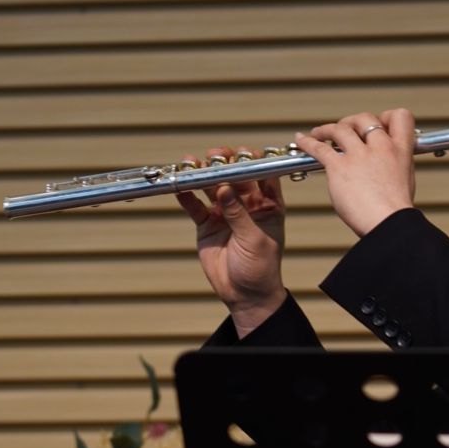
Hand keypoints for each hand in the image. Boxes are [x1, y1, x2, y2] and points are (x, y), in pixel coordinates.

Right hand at [176, 147, 286, 335]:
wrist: (244, 295)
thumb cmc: (261, 268)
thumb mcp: (254, 239)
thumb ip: (238, 213)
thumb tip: (223, 186)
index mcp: (268, 205)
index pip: (262, 175)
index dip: (253, 161)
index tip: (242, 152)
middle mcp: (247, 204)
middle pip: (234, 176)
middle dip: (224, 163)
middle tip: (213, 155)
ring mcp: (225, 212)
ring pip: (212, 186)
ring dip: (202, 175)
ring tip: (191, 163)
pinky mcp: (207, 224)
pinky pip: (195, 206)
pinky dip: (187, 196)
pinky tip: (180, 186)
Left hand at [295, 109, 416, 236]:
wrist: (389, 224)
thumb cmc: (396, 213)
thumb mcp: (404, 182)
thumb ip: (393, 168)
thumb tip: (384, 168)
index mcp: (401, 151)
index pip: (399, 116)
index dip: (386, 117)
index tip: (378, 126)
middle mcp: (381, 147)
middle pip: (365, 118)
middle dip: (353, 122)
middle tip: (346, 131)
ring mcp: (359, 156)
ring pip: (341, 128)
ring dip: (327, 129)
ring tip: (318, 133)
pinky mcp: (339, 167)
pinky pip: (319, 148)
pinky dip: (307, 142)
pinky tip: (301, 140)